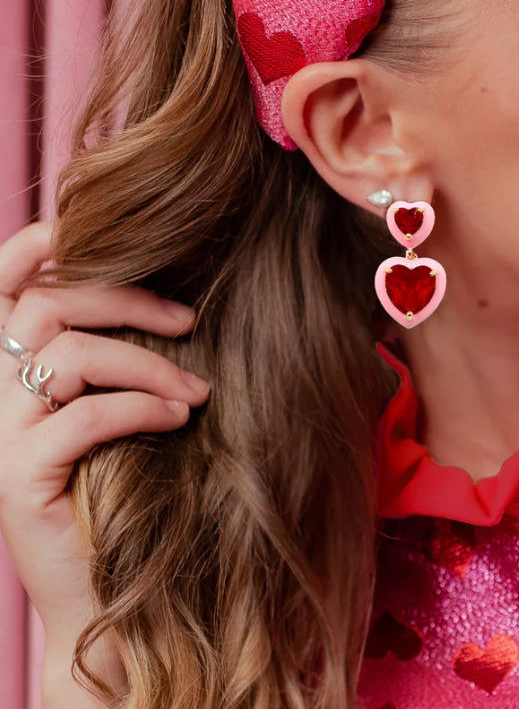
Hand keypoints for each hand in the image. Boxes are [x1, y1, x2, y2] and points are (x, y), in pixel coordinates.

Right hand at [0, 221, 209, 667]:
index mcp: (7, 364)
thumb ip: (113, 343)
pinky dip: (140, 406)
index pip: (3, 278)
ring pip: (68, 355)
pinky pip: (82, 415)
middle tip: (187, 319)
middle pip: (46, 304)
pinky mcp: (18, 475)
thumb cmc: (122, 483)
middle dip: (126, 300)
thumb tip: (168, 281)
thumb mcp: (115, 399)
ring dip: (146, 362)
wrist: (107, 589)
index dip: (42, 241)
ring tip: (197, 388)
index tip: (102, 231)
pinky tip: (179, 416)